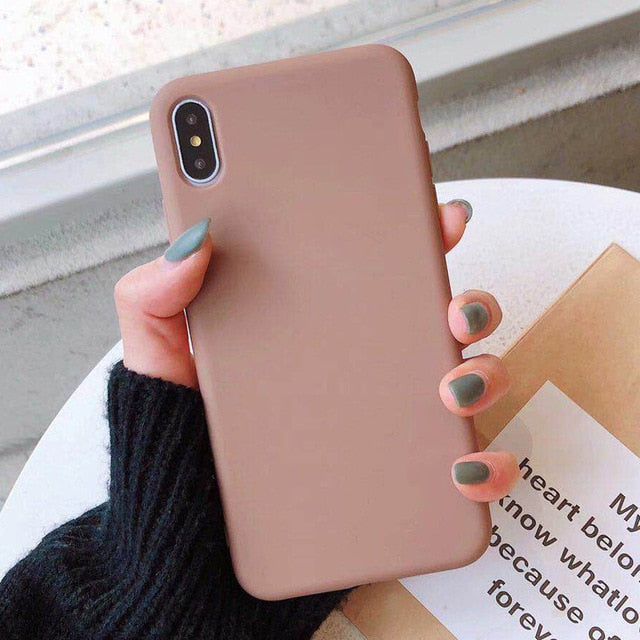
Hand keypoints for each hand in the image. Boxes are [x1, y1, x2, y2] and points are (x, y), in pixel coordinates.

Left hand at [114, 200, 518, 504]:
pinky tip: (461, 467)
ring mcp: (387, 418)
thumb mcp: (159, 353)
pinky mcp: (397, 477)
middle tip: (451, 310)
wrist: (188, 516)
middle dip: (469, 303)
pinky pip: (461, 467)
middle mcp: (364, 362)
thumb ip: (157, 294)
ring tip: (451, 386)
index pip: (378, 267)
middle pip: (440, 318)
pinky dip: (483, 465)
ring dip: (484, 374)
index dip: (417, 234)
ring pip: (467, 381)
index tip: (438, 215)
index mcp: (319, 320)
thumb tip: (196, 239)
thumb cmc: (183, 427)